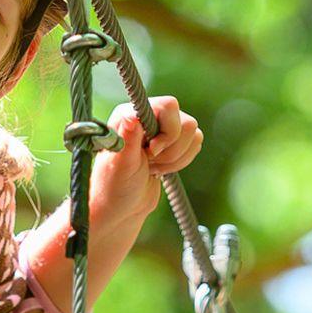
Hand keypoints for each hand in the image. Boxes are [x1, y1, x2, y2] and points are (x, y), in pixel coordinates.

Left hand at [89, 96, 202, 225]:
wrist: (124, 206)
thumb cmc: (116, 185)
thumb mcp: (121, 164)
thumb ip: (128, 139)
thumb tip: (131, 116)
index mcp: (130, 113)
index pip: (168, 106)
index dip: (166, 133)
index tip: (151, 152)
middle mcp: (148, 115)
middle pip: (186, 122)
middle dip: (171, 150)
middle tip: (150, 161)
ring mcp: (162, 127)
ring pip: (193, 133)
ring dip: (175, 157)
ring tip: (153, 167)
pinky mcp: (174, 141)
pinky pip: (195, 143)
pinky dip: (182, 161)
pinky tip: (161, 168)